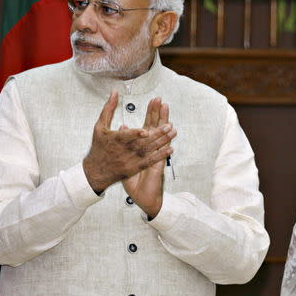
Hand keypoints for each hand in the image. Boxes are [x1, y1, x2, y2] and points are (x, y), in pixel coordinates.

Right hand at [83, 91, 175, 192]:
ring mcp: (131, 160)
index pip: (126, 136)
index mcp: (115, 140)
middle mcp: (124, 151)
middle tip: (168, 126)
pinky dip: (160, 155)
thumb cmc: (99, 147)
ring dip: (162, 142)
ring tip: (172, 133)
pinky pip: (150, 161)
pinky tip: (170, 149)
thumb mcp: (99, 127)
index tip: (145, 131)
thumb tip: (114, 93)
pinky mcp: (135, 168)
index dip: (135, 134)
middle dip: (156, 134)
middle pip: (142, 142)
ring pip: (149, 150)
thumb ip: (108, 109)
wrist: (96, 172)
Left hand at [123, 98, 171, 217]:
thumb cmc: (135, 182)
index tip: (154, 102)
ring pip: (161, 136)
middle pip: (155, 127)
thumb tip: (123, 127)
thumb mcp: (126, 163)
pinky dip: (167, 143)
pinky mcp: (158, 164)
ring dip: (164, 122)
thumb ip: (125, 145)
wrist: (143, 197)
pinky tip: (172, 131)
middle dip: (157, 113)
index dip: (151, 114)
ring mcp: (156, 155)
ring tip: (166, 108)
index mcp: (144, 147)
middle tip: (160, 98)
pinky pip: (163, 152)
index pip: (148, 126)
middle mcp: (151, 149)